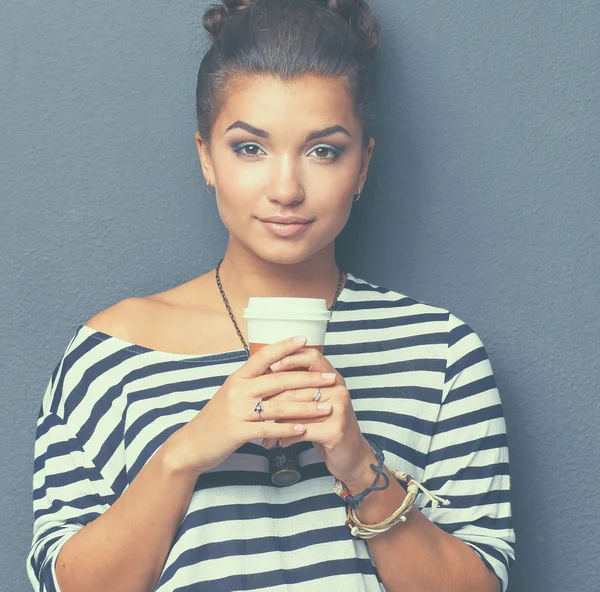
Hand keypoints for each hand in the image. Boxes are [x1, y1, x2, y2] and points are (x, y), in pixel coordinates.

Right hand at [166, 336, 338, 476]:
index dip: (284, 346)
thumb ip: (251, 382)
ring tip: (327, 406)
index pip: (264, 355)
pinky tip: (304, 429)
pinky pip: (269, 428)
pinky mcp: (238, 431)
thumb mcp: (231, 394)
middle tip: (331, 377)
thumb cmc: (216, 418)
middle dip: (308, 379)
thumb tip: (276, 369)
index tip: (304, 339)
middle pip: (279, 380)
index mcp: (238, 377)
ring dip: (306, 406)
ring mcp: (238, 410)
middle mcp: (238, 390)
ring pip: (279, 406)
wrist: (192, 444)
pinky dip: (288, 429)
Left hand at [262, 347, 373, 484]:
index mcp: (332, 377)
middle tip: (254, 405)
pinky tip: (278, 441)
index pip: (312, 356)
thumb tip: (265, 375)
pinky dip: (286, 436)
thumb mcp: (316, 401)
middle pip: (299, 385)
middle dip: (273, 397)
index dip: (291, 358)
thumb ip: (299, 387)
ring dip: (276, 421)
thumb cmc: (326, 425)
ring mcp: (339, 409)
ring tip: (261, 427)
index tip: (270, 365)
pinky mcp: (336, 430)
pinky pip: (303, 429)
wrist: (351, 455)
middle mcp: (338, 389)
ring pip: (298, 408)